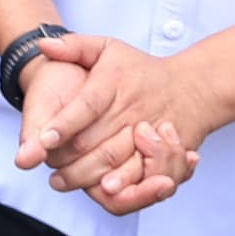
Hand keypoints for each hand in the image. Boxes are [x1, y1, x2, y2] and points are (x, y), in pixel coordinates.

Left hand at [17, 34, 217, 207]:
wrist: (192, 88)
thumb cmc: (141, 70)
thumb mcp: (108, 48)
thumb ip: (74, 46)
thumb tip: (43, 44)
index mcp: (115, 83)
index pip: (87, 105)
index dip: (64, 124)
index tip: (43, 139)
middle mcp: (133, 110)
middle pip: (98, 140)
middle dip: (69, 158)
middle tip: (44, 166)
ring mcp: (150, 134)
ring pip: (117, 162)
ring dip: (89, 176)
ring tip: (62, 181)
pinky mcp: (164, 154)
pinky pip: (142, 176)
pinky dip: (123, 187)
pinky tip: (101, 191)